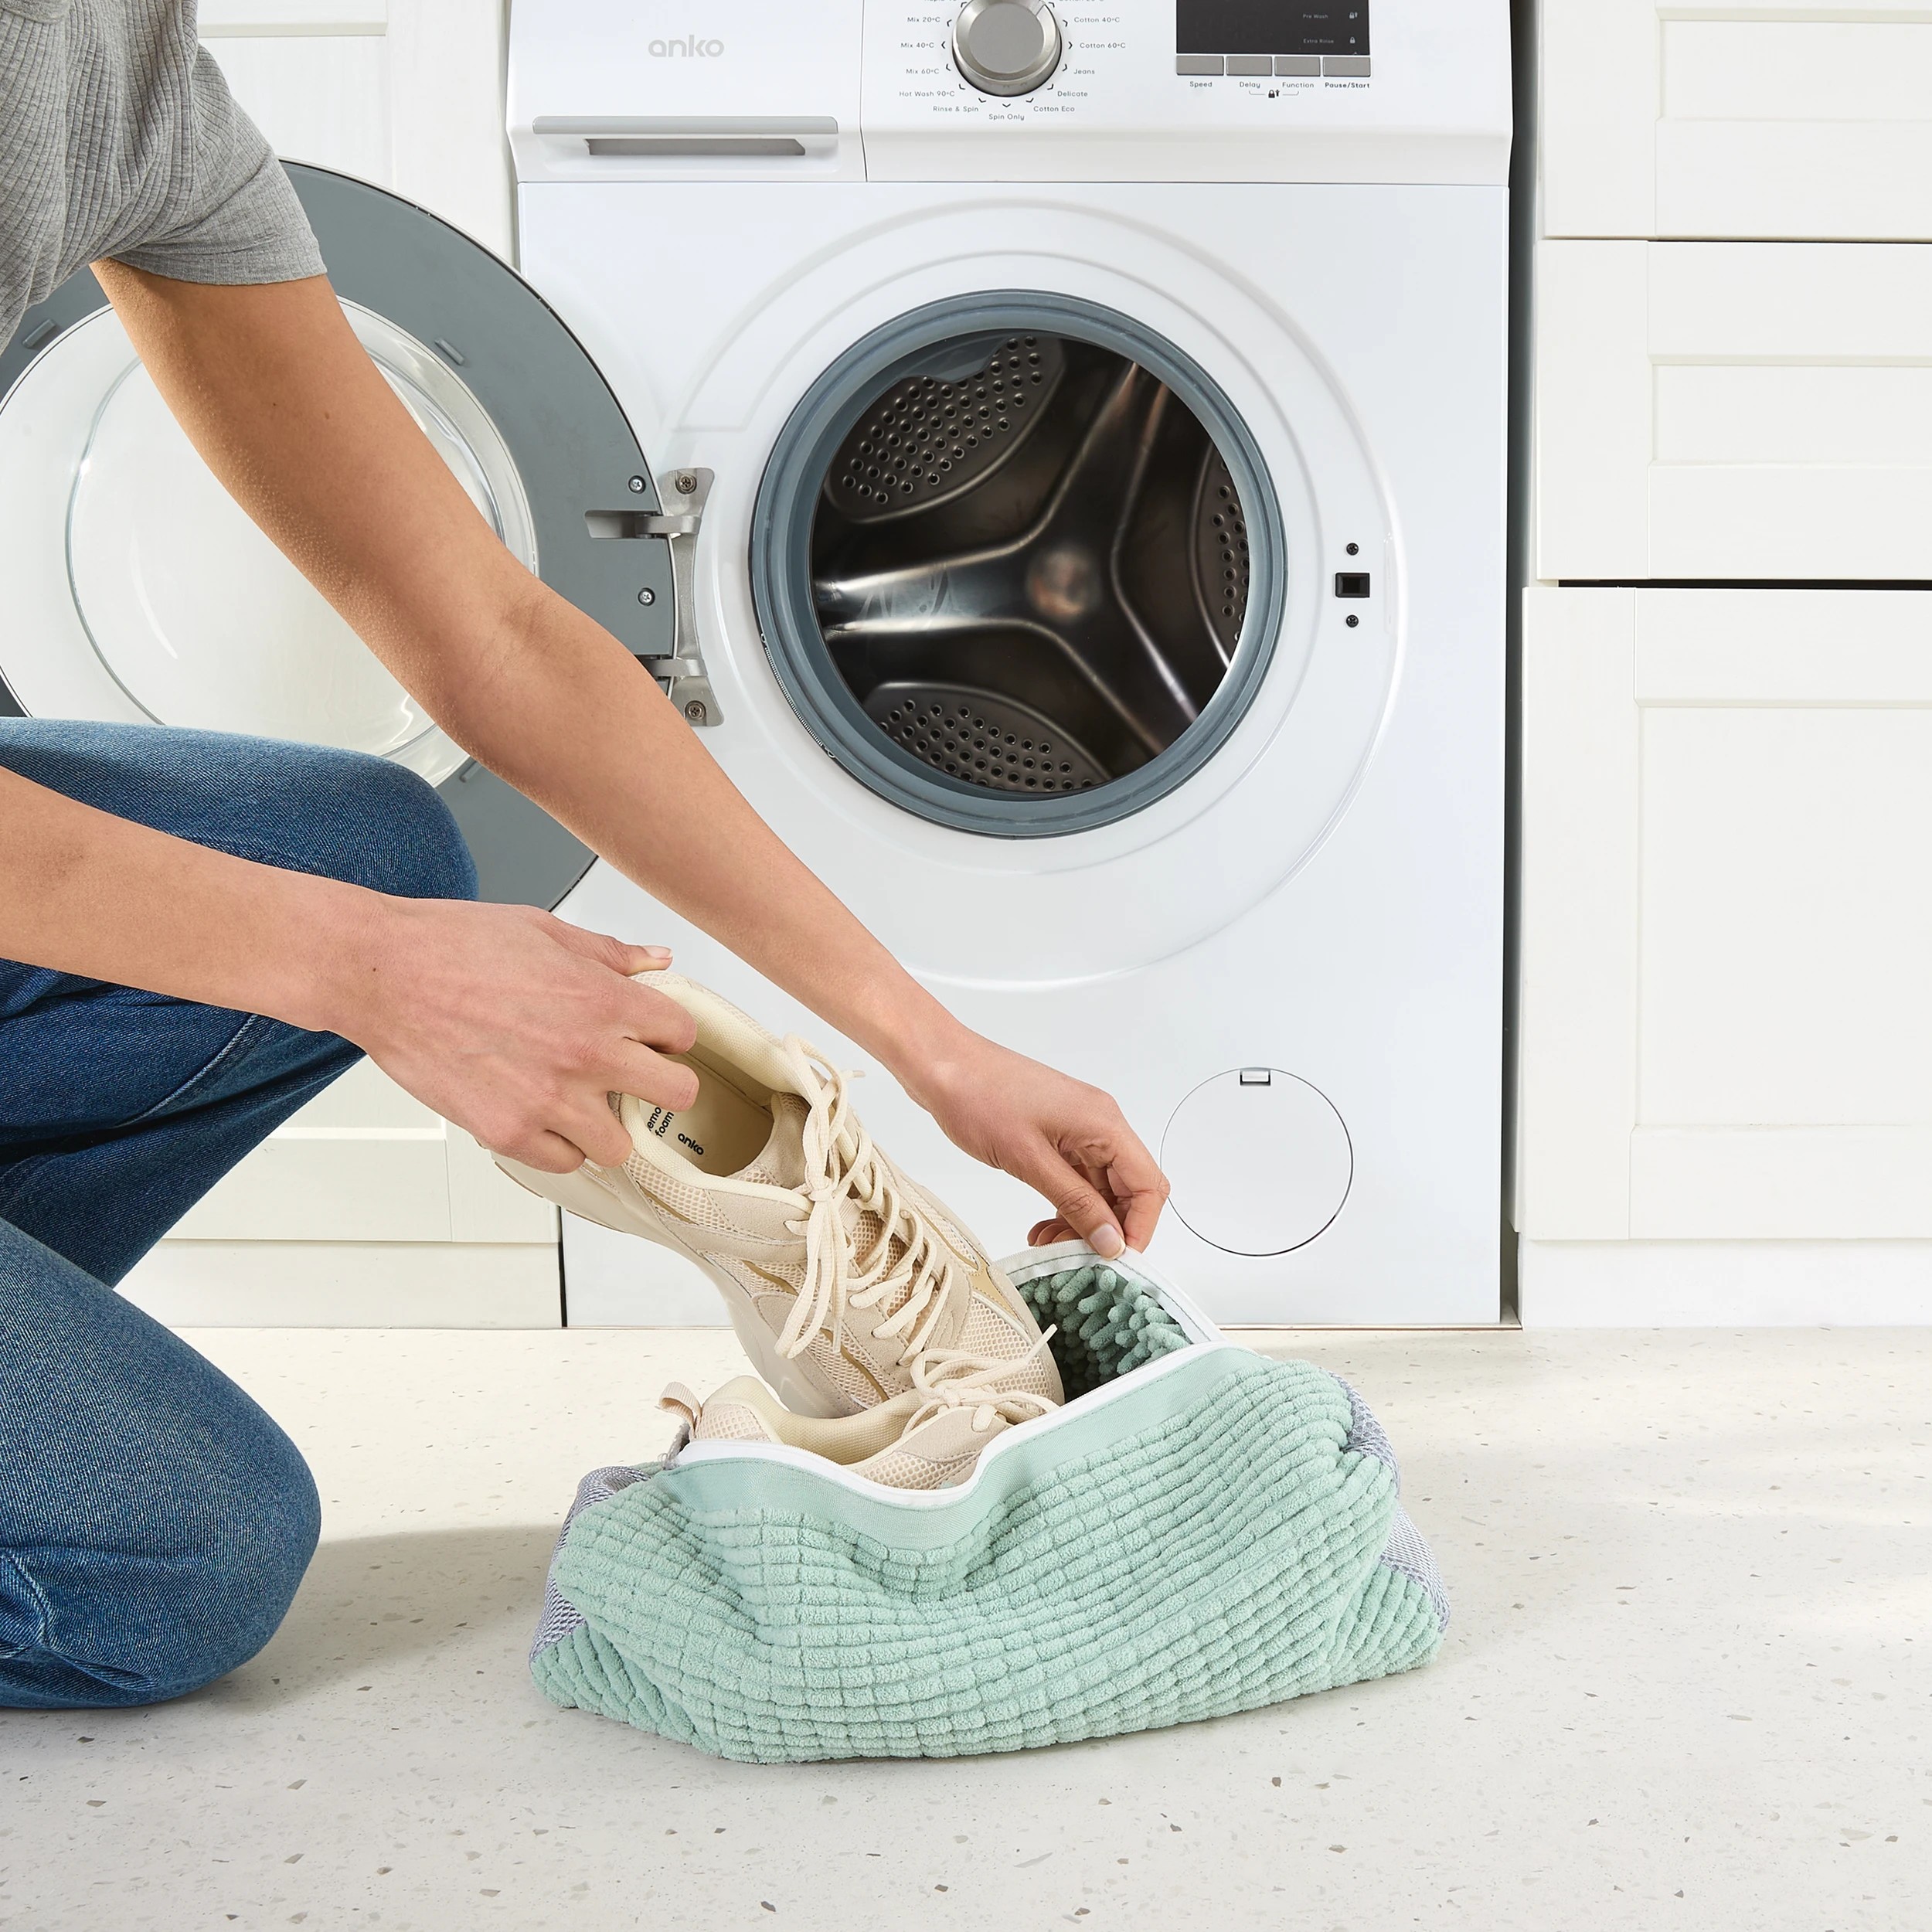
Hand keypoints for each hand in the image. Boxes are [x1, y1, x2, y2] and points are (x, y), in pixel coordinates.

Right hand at [326, 898, 699, 1171]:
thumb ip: (611, 955)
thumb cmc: (453, 945)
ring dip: (606, 1124)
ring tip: (580, 1102)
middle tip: (634, 1077)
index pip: (684, 1034)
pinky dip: (558, 1146)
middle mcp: (587, 1054)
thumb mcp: (546, 930)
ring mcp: (549, 1099)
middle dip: (660, 1084)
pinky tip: (541, 1115)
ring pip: (621, 1145)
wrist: (383, 973)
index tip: (653, 1037)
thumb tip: (657, 960)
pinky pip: (563, 1162)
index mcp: (604, 1000)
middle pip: (676, 1095)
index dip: (669, 1034)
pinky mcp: (507, 1131)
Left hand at [904, 1035, 1168, 1256]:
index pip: (1149, 1186)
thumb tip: (1112, 1242)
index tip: (1114, 1262)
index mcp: (1105, 1125)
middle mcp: (1100, 1126)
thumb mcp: (1030, 1160)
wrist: (942, 1066)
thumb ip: (1076, 1202)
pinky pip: (1077, 1179)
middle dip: (1106, 1230)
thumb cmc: (980, 1100)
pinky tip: (1042, 1226)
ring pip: (1100, 1190)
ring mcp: (1078, 1130)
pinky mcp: (1057, 1135)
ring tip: (1047, 1244)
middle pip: (1128, 1191)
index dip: (1139, 1228)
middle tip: (1073, 1259)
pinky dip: (1065, 1206)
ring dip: (1081, 1222)